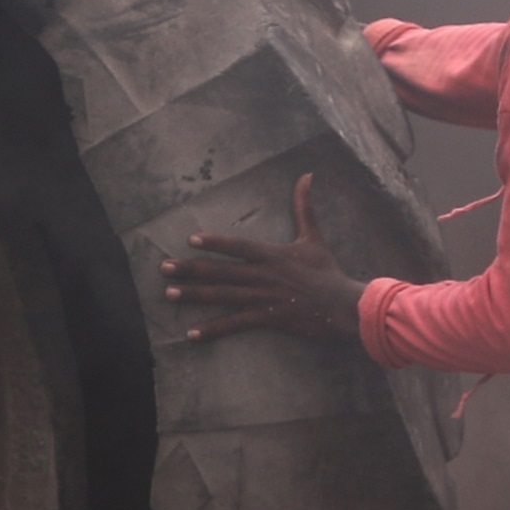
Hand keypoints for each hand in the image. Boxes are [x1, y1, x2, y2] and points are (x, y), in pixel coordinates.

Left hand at [160, 175, 367, 345]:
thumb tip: (307, 175)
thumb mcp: (314, 237)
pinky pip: (236, 324)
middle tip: (163, 268)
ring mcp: (264, 297)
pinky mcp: (268, 318)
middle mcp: (264, 275)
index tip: (190, 240)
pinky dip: (213, 329)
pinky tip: (192, 334)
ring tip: (169, 294)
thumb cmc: (328, 272)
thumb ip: (304, 207)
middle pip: (221, 271)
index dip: (214, 243)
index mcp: (272, 254)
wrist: (346, 305)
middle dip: (190, 269)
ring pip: (223, 296)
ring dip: (194, 295)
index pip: (238, 246)